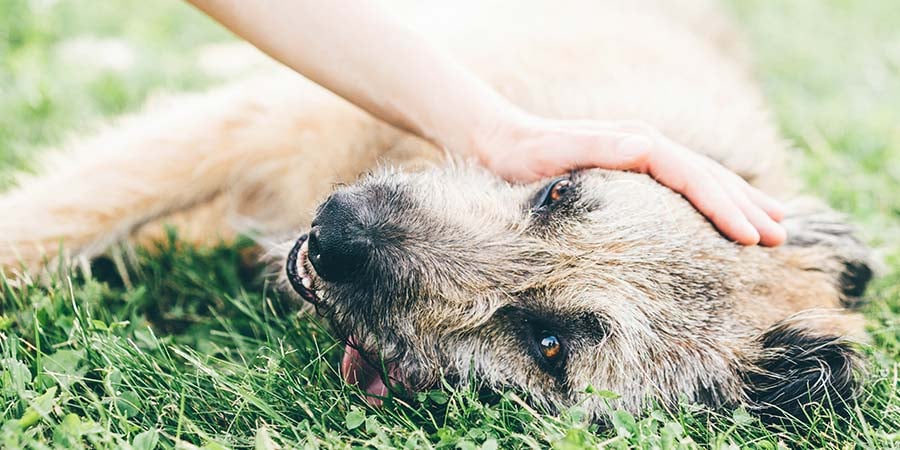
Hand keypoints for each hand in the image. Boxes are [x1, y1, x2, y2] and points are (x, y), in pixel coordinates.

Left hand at [471, 114, 786, 245]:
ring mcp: (643, 153)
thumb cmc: (525, 156)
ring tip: (777, 223)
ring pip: (705, 178)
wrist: (502, 142)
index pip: (694, 177)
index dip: (726, 207)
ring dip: (740, 201)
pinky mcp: (635, 166)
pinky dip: (714, 198)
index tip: (752, 237)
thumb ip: (601, 148)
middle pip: (709, 176)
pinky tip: (726, 212)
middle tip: (783, 239)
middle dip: (747, 208)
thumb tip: (648, 145)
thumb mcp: (556, 152)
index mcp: (637, 144)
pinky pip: (686, 184)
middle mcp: (647, 145)